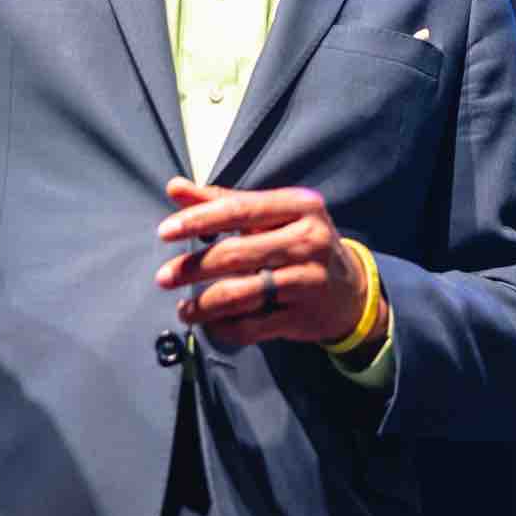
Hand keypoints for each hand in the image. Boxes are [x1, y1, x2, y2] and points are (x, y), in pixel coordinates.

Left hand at [154, 178, 387, 354]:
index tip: (164, 231)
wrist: (350, 291)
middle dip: (193, 267)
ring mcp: (307, 280)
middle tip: (164, 276)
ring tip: (183, 309)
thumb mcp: (273, 215)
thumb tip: (175, 188)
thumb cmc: (301, 242)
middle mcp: (307, 240)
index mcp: (300, 206)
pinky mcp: (302, 317)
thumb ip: (223, 202)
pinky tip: (210, 324)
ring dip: (203, 304)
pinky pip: (252, 326)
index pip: (239, 209)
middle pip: (236, 254)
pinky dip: (224, 327)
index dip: (198, 219)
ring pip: (240, 293)